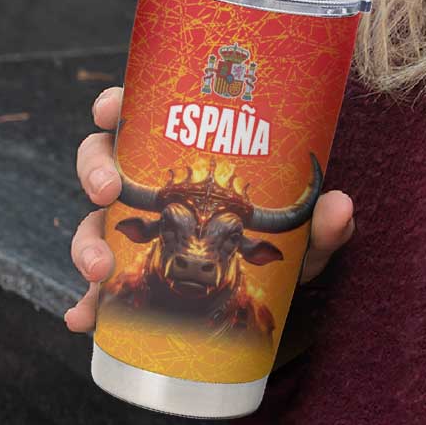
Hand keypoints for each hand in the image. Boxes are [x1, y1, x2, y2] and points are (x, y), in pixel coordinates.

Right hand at [63, 86, 355, 331]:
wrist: (276, 304)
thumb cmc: (285, 248)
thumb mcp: (304, 235)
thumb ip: (321, 223)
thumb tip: (339, 206)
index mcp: (184, 156)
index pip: (142, 116)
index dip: (116, 105)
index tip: (112, 108)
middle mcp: (153, 187)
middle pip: (102, 161)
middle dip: (95, 171)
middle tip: (108, 191)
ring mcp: (136, 232)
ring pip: (92, 222)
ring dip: (86, 243)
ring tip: (100, 270)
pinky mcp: (131, 278)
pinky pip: (98, 288)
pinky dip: (87, 304)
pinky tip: (85, 319)